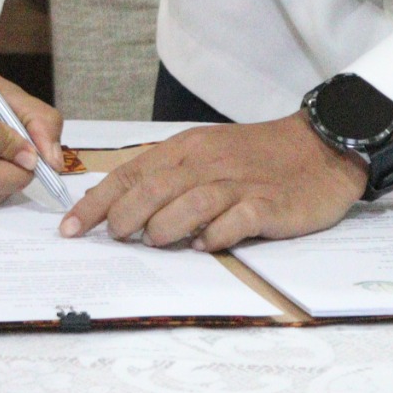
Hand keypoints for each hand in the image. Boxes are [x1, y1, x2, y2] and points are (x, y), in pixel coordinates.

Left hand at [60, 111, 367, 249]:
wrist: (321, 146)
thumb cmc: (256, 155)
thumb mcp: (206, 152)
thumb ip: (168, 175)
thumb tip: (121, 207)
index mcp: (186, 148)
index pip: (130, 173)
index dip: (97, 201)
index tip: (71, 227)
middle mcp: (208, 163)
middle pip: (154, 187)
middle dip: (123, 214)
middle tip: (109, 237)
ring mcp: (239, 183)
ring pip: (191, 201)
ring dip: (166, 224)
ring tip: (152, 242)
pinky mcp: (269, 204)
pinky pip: (238, 218)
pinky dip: (217, 234)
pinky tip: (205, 246)